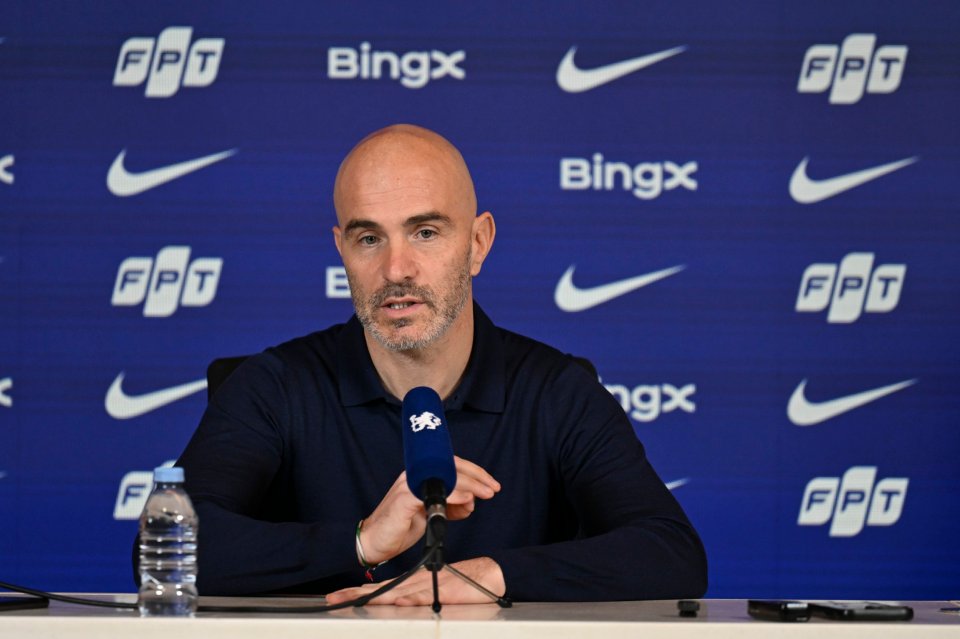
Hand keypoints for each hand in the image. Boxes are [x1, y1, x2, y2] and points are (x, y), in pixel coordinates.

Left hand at [326, 557, 504, 605]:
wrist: (489, 575)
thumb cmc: (462, 585)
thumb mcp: (434, 592)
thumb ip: (417, 598)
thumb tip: (399, 606)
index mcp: (412, 584)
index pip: (381, 588)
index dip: (359, 592)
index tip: (338, 596)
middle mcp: (415, 584)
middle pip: (381, 590)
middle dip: (356, 594)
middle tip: (333, 597)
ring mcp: (427, 588)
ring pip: (396, 593)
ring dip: (375, 597)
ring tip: (354, 600)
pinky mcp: (441, 592)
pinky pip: (422, 597)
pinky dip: (409, 600)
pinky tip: (397, 603)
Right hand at [358, 456, 499, 564]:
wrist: (374, 542)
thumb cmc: (401, 526)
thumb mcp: (432, 514)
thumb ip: (451, 506)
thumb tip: (470, 503)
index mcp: (421, 476)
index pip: (451, 465)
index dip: (474, 472)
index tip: (491, 483)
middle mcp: (414, 476)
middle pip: (450, 467)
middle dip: (476, 477)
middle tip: (493, 488)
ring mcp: (408, 486)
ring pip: (444, 477)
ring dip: (469, 485)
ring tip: (483, 494)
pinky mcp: (403, 500)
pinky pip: (430, 493)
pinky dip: (452, 494)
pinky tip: (466, 499)